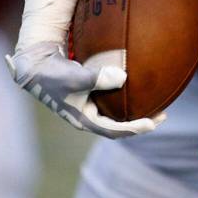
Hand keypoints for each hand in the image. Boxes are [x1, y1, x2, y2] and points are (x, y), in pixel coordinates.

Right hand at [6, 41, 162, 137]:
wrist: (35, 66)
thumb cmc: (54, 73)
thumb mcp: (75, 76)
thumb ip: (97, 78)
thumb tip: (123, 77)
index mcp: (83, 119)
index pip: (114, 130)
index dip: (135, 129)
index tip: (153, 123)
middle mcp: (87, 117)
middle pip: (118, 127)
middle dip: (140, 123)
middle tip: (162, 115)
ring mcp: (87, 108)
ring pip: (116, 116)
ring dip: (135, 114)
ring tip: (156, 106)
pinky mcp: (88, 97)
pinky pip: (112, 104)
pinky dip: (126, 102)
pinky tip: (138, 92)